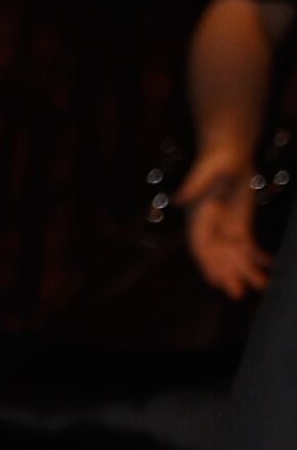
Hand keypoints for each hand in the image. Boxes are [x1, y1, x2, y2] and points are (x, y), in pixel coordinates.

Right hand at [181, 144, 272, 296]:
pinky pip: (247, 247)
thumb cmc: (215, 161)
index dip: (207, 263)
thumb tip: (179, 199)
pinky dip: (257, 257)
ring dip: (246, 271)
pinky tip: (269, 266)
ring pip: (234, 256)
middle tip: (238, 293)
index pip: (201, 246)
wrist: (230, 156)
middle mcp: (210, 229)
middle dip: (228, 275)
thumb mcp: (205, 171)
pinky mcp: (240, 226)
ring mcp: (225, 229)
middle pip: (218, 257)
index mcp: (199, 218)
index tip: (214, 280)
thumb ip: (194, 185)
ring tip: (262, 286)